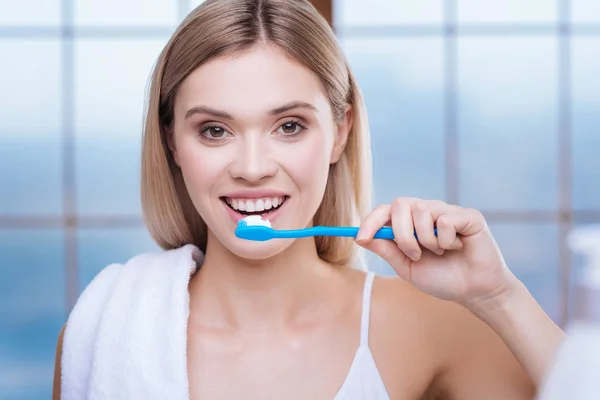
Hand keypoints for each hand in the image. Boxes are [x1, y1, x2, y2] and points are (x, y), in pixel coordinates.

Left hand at [355, 198, 517, 310]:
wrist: (474, 291)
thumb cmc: (441, 278)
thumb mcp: (407, 267)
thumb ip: (387, 250)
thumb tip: (361, 237)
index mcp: (409, 223)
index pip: (385, 211)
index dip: (370, 221)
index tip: (360, 238)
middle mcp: (427, 212)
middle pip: (400, 203)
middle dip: (401, 233)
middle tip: (414, 254)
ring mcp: (447, 211)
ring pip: (422, 210)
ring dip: (426, 240)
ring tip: (439, 252)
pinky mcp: (468, 216)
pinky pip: (447, 219)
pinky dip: (447, 240)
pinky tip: (457, 248)